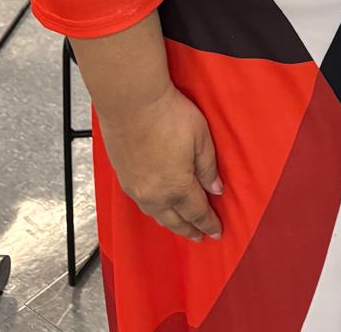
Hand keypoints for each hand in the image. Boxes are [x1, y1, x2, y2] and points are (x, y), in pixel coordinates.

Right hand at [98, 82, 223, 241]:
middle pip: (175, 220)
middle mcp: (155, 195)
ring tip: (180, 225)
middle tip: (199, 237)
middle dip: (189, 230)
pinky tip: (157, 206)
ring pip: (156, 214)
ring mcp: (136, 188)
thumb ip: (208, 167)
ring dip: (170, 222)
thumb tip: (216, 190)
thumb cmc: (169, 116)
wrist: (131, 103)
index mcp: (177, 187)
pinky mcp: (123, 178)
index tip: (217, 233)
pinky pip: (142, 204)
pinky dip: (154, 210)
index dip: (209, 223)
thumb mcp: (201, 138)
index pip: (197, 212)